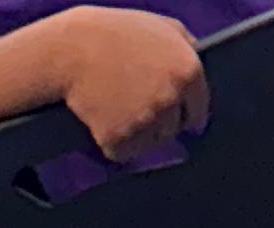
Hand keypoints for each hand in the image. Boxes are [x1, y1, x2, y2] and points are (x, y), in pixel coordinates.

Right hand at [56, 5, 205, 159]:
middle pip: (171, 131)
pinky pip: (122, 153)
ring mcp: (145, 122)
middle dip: (158, 122)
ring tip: (118, 107)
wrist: (73, 49)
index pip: (197, 112)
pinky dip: (114, 143)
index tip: (174, 115)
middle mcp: (170, 100)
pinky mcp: (118, 140)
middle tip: (135, 103)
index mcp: (189, 72)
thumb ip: (187, 49)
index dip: (184, 112)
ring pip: (148, 144)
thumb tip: (200, 70)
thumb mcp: (164, 27)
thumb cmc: (118, 34)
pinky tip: (105, 119)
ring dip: (136, 134)